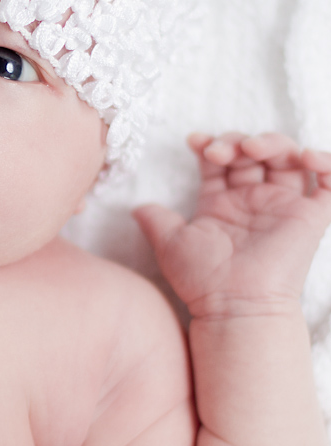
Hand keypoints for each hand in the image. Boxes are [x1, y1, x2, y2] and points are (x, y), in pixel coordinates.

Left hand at [134, 133, 330, 319]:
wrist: (232, 304)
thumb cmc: (201, 279)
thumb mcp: (169, 241)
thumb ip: (154, 219)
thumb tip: (134, 207)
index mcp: (222, 202)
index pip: (221, 160)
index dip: (210, 143)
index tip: (194, 141)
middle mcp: (254, 201)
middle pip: (254, 153)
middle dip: (237, 141)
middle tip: (220, 150)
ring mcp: (283, 207)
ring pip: (288, 159)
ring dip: (273, 143)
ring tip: (252, 149)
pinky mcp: (312, 217)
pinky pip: (329, 184)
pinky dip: (325, 162)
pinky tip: (306, 158)